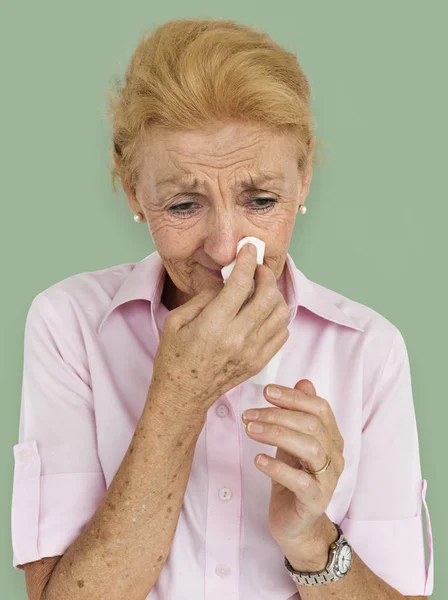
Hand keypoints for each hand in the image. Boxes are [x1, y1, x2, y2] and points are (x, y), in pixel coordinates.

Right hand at [151, 243, 289, 414]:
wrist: (183, 395)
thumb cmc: (174, 358)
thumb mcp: (176, 321)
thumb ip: (203, 298)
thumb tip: (225, 282)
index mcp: (214, 325)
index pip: (241, 283)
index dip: (247, 260)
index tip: (248, 249)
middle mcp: (237, 338)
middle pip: (267, 295)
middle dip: (265, 275)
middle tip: (256, 269)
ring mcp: (252, 352)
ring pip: (280, 313)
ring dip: (274, 295)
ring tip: (261, 289)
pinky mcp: (260, 362)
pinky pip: (282, 333)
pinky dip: (277, 317)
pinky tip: (264, 313)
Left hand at [242, 379, 344, 563]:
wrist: (296, 525)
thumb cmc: (292, 478)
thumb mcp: (292, 442)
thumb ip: (298, 414)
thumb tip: (304, 381)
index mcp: (331, 438)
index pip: (319, 408)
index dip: (293, 397)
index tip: (266, 391)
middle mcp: (334, 456)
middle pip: (311, 424)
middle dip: (277, 414)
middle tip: (248, 414)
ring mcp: (328, 479)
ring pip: (309, 447)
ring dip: (276, 434)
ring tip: (250, 431)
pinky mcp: (315, 501)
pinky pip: (299, 481)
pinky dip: (276, 467)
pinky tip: (258, 460)